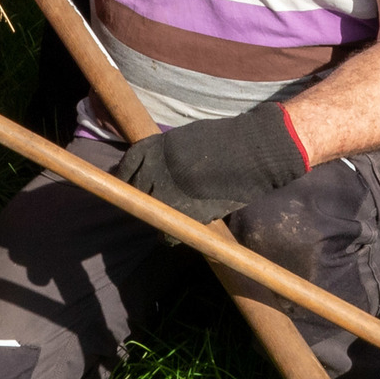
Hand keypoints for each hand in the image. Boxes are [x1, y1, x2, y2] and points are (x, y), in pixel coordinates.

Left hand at [109, 104, 310, 223]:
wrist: (253, 150)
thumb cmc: (225, 142)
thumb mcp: (185, 141)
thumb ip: (166, 156)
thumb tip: (155, 173)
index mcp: (153, 148)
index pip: (126, 169)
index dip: (129, 181)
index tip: (135, 189)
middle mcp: (153, 170)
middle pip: (135, 194)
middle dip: (146, 200)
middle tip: (161, 205)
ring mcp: (166, 193)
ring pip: (150, 216)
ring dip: (159, 219)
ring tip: (172, 220)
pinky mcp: (183, 213)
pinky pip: (166, 233)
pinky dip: (169, 237)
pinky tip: (178, 233)